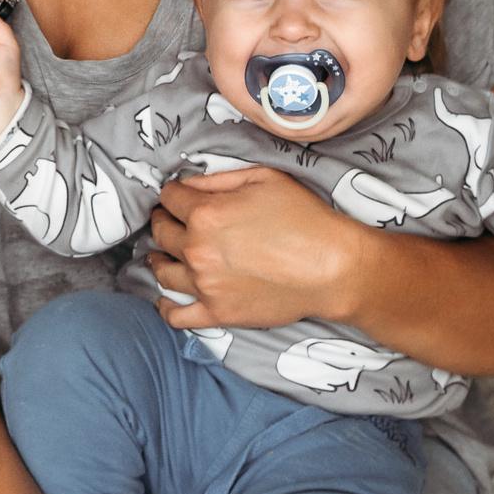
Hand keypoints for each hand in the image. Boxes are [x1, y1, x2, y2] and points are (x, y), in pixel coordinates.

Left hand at [149, 167, 367, 330]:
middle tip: (172, 222)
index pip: (169, 198)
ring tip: (163, 255)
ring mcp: (205, 284)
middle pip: (161, 232)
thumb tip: (189, 184)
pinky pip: (176, 315)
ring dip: (159, 258)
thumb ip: (218, 179)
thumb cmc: (305, 219)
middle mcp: (198, 249)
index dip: (173, 194)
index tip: (179, 198)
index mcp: (206, 213)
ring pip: (161, 270)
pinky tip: (165, 298)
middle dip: (165, 222)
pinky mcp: (218, 313)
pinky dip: (165, 306)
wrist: (334, 269)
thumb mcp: (264, 178)